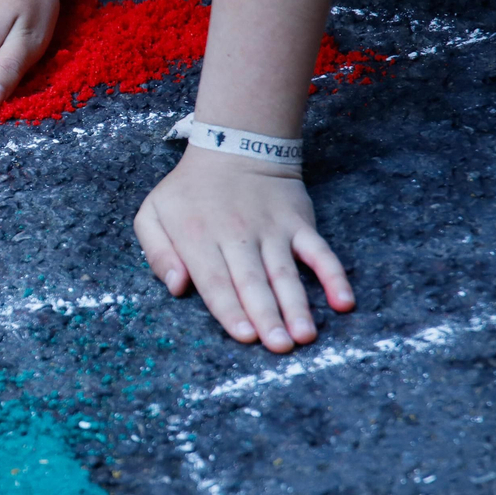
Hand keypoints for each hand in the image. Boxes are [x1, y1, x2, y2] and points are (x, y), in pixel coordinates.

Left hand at [133, 146, 354, 352]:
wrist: (234, 147)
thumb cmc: (187, 191)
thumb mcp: (152, 214)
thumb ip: (157, 253)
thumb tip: (177, 287)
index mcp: (198, 238)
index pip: (216, 282)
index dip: (231, 310)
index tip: (244, 336)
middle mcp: (237, 236)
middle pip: (253, 282)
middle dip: (267, 316)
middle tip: (279, 346)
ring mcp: (272, 230)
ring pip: (286, 272)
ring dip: (298, 305)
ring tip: (305, 335)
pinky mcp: (298, 224)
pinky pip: (320, 252)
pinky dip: (333, 276)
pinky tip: (343, 302)